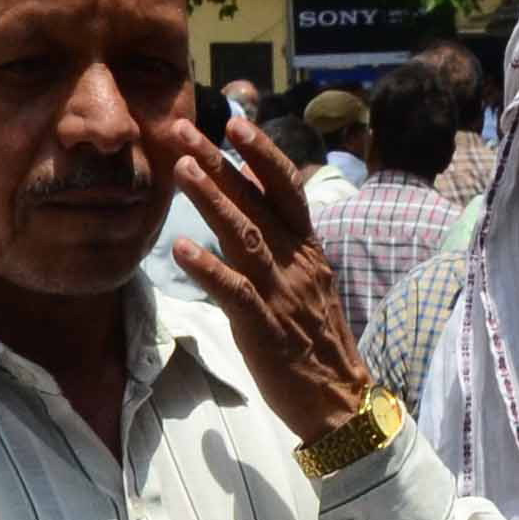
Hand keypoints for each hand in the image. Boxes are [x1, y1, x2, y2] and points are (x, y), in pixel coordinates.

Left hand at [151, 109, 374, 449]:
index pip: (286, 188)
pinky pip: (235, 292)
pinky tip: (180, 249)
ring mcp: (281, 294)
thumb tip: (251, 197)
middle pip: (257, 202)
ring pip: (245, 236)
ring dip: (212, 200)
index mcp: (307, 248)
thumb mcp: (305, 278)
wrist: (338, 398)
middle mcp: (296, 262)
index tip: (234, 121)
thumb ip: (280, 238)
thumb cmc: (314, 338)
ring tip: (182, 169)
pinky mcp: (265, 328)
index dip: (261, 153)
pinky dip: (208, 268)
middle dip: (220, 161)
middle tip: (184, 129)